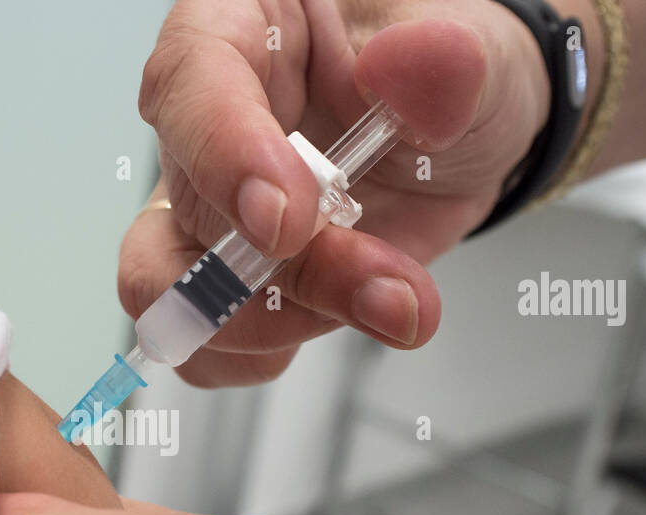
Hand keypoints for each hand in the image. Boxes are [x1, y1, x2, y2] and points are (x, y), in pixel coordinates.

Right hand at [119, 0, 554, 385]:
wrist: (463, 137)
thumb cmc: (444, 71)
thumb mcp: (472, 50)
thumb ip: (447, 63)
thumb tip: (412, 71)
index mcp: (238, 28)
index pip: (190, 82)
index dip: (223, 153)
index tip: (284, 218)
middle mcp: (203, 124)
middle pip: (185, 210)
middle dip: (273, 269)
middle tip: (371, 283)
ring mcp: (205, 209)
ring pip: (173, 290)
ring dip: (281, 320)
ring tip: (395, 303)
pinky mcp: (227, 280)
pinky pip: (205, 346)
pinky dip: (269, 351)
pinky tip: (341, 317)